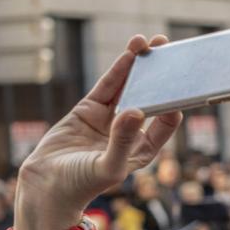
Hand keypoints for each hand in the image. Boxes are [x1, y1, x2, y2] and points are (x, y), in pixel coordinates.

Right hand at [14, 35, 182, 229]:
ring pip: (128, 87)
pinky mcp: (88, 111)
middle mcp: (129, 133)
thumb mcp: (108, 166)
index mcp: (142, 150)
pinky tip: (130, 54)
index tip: (183, 85)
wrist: (45, 186)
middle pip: (150, 99)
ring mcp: (109, 120)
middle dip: (160, 77)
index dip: (175, 103)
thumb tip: (137, 112)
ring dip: (138, 66)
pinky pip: (107, 87)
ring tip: (150, 42)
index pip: (165, 123)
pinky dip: (118, 70)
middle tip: (171, 51)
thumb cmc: (81, 185)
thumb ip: (122, 141)